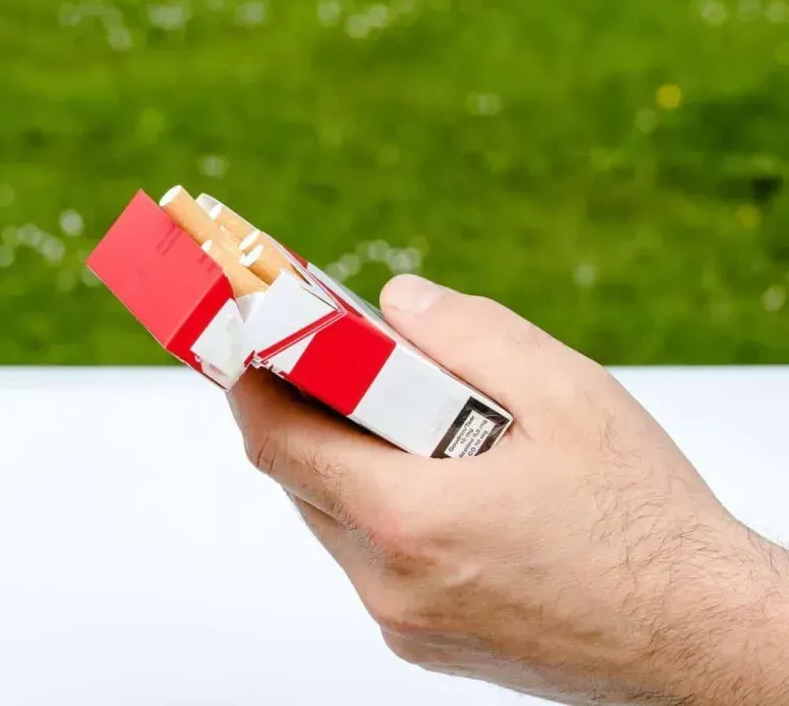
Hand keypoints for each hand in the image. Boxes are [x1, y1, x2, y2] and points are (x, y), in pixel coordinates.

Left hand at [229, 275, 788, 704]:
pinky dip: (378, 507)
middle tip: (328, 358)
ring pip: (332, 520)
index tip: (244, 338)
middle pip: (300, 479)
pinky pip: (369, 560)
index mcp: (410, 520)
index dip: (251, 382)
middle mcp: (390, 584)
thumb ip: (468, 335)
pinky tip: (435, 477)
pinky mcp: (424, 642)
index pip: (279, 442)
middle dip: (305, 412)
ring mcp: (404, 622)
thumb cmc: (645, 523)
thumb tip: (396, 304)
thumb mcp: (567, 395)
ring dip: (344, 460)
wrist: (701, 638)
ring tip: (397, 414)